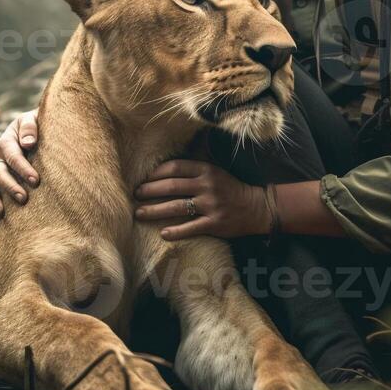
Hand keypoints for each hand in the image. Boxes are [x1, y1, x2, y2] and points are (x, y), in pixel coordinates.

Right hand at [0, 108, 39, 220]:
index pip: (13, 156)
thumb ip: (30, 127)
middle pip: (0, 173)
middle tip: (24, 198)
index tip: (35, 180)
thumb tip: (28, 143)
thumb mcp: (33, 118)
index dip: (23, 169)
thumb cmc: (38, 124)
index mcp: (7, 141)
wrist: (36, 129)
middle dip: (10, 187)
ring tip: (2, 213)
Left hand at [134, 160, 270, 240]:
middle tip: (135, 195)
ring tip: (139, 213)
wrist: (256, 207)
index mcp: (205, 170)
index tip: (142, 179)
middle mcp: (207, 185)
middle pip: (171, 186)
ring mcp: (211, 205)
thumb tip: (172, 156)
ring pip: (177, 207)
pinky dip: (176, 231)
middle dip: (149, 191)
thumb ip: (195, 164)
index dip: (155, 173)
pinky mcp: (215, 223)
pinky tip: (163, 233)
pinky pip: (191, 228)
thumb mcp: (215, 170)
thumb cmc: (229, 188)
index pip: (175, 167)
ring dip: (155, 210)